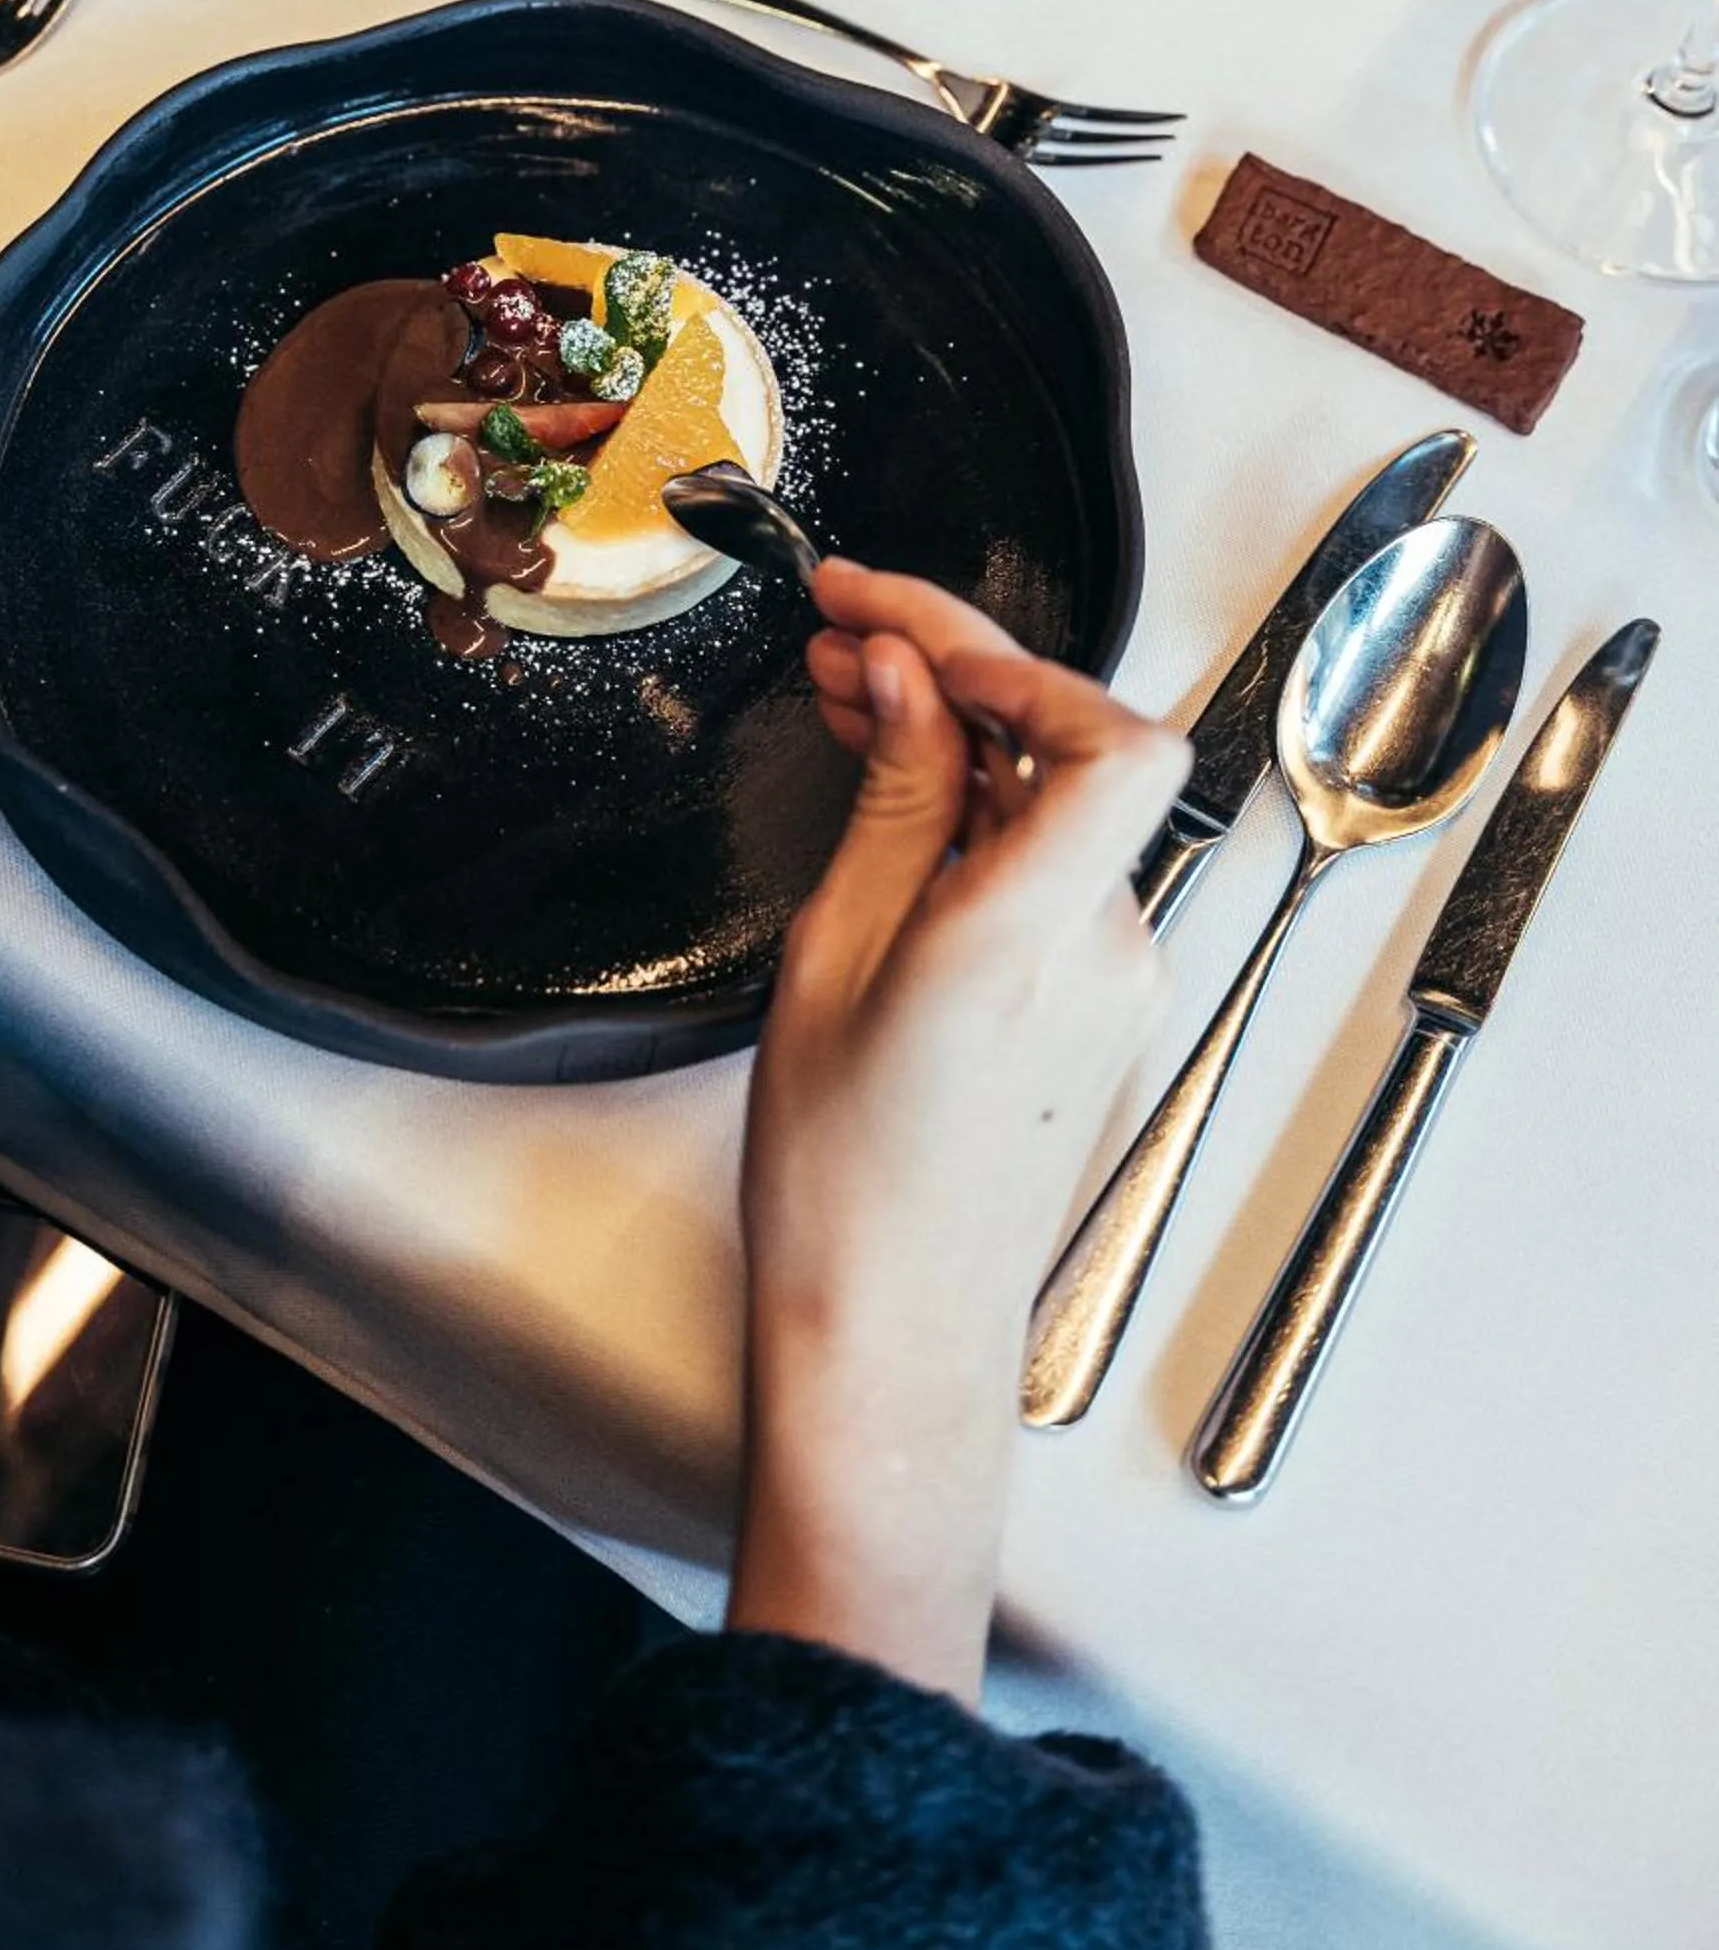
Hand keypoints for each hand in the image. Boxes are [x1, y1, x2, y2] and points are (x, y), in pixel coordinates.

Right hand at [727, 560, 1187, 1704]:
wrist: (892, 1325)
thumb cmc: (847, 1180)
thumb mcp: (836, 955)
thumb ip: (898, 799)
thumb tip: (911, 680)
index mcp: (1030, 936)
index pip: (1112, 740)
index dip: (1014, 657)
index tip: (900, 625)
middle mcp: (1104, 947)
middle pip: (1078, 746)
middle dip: (962, 664)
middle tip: (841, 623)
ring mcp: (1114, 974)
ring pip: (1060, 796)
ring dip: (965, 727)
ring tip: (846, 687)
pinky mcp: (1097, 996)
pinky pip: (1052, 859)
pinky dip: (980, 803)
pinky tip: (896, 781)